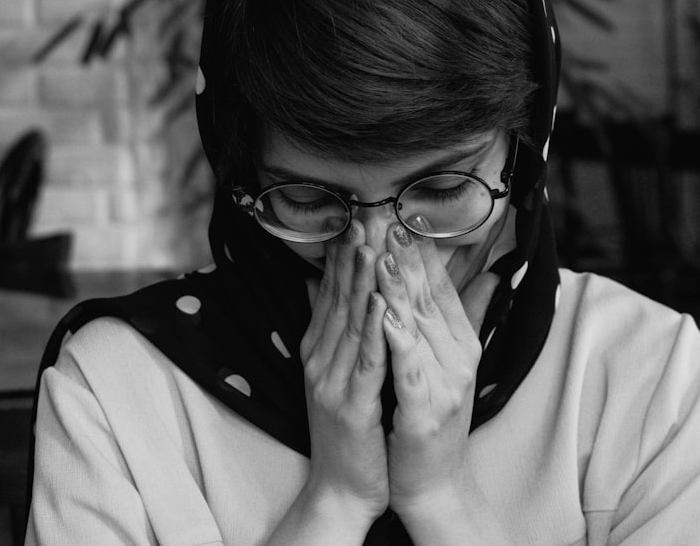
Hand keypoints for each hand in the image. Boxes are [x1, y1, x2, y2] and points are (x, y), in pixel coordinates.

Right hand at [299, 220, 388, 524]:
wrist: (342, 488)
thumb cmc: (351, 429)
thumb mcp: (344, 373)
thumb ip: (343, 331)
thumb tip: (335, 289)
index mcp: (321, 348)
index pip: (333, 290)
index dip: (345, 252)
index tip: (358, 214)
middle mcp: (320, 357)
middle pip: (338, 296)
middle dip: (353, 253)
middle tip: (364, 211)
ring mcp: (331, 381)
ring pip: (349, 320)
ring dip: (360, 279)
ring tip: (372, 241)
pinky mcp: (350, 405)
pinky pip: (365, 360)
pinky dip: (372, 328)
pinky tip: (380, 301)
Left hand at [376, 221, 498, 516]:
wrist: (433, 483)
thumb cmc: (431, 419)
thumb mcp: (447, 363)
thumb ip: (462, 316)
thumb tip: (490, 273)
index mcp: (459, 342)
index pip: (439, 285)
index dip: (418, 249)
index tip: (398, 213)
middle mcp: (458, 356)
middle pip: (429, 296)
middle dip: (405, 255)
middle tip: (385, 217)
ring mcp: (446, 383)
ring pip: (418, 325)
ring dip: (399, 287)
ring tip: (382, 252)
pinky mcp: (427, 410)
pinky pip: (409, 368)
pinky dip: (398, 339)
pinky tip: (383, 315)